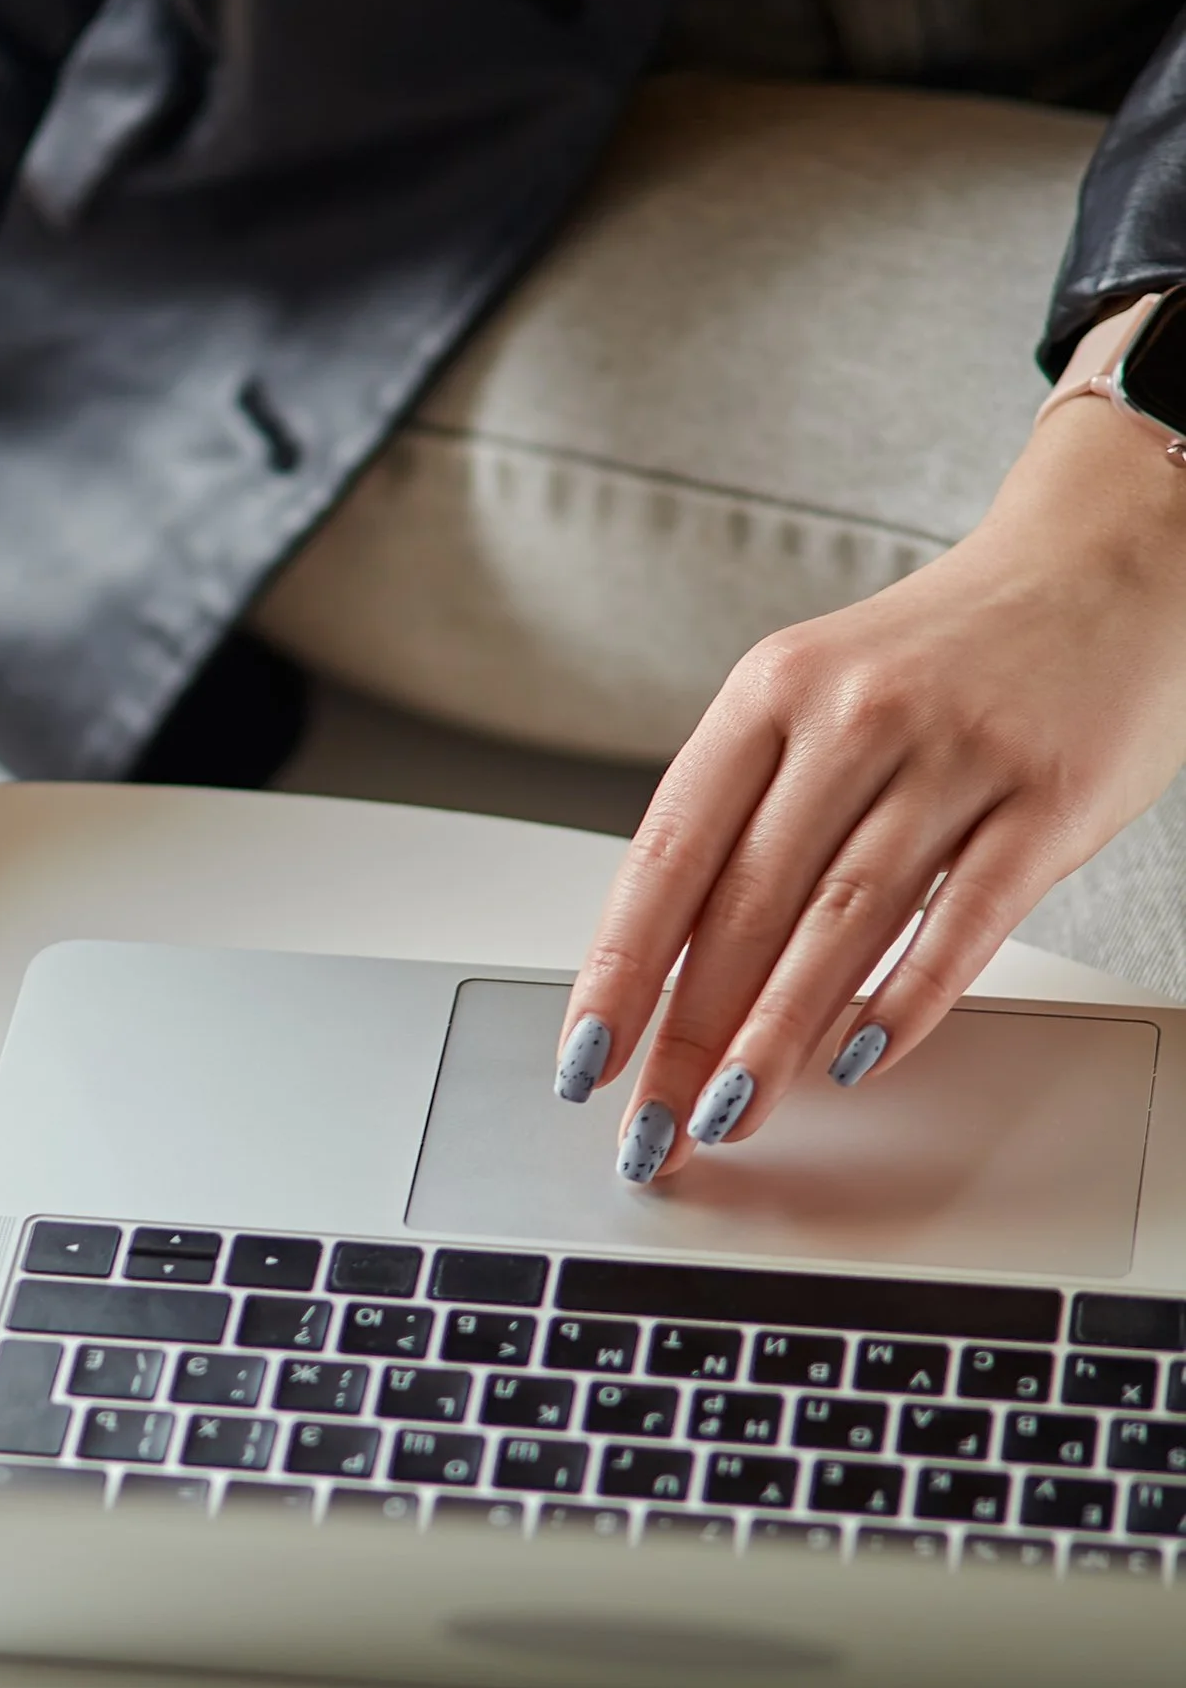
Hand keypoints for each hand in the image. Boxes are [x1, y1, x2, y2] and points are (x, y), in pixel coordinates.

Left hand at [555, 307, 1185, 1183]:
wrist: (1104, 562)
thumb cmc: (944, 656)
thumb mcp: (820, 697)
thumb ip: (754, 812)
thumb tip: (673, 965)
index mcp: (771, 691)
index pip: (669, 853)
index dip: (619, 967)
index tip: (585, 1055)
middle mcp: (853, 717)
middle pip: (746, 904)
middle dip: (686, 1033)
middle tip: (654, 1125)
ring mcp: (953, 756)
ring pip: (840, 922)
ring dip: (775, 1038)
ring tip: (730, 1114)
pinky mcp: (1046, 799)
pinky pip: (963, 922)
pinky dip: (904, 999)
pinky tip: (859, 1058)